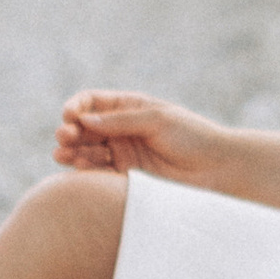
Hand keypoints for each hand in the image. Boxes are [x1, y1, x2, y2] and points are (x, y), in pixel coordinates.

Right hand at [54, 90, 232, 183]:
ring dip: (72, 150)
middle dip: (70, 130)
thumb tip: (83, 119)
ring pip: (87, 150)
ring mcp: (122, 153)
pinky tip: (77, 166)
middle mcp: (122, 129)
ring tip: (63, 154)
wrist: (216, 169)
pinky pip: (98, 172)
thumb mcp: (157, 120)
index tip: (70, 115)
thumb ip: (120, 121)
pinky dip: (85, 168)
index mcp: (130, 107)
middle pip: (84, 127)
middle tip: (64, 137)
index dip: (77, 106)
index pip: (92, 101)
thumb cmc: (193, 137)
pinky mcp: (126, 176)